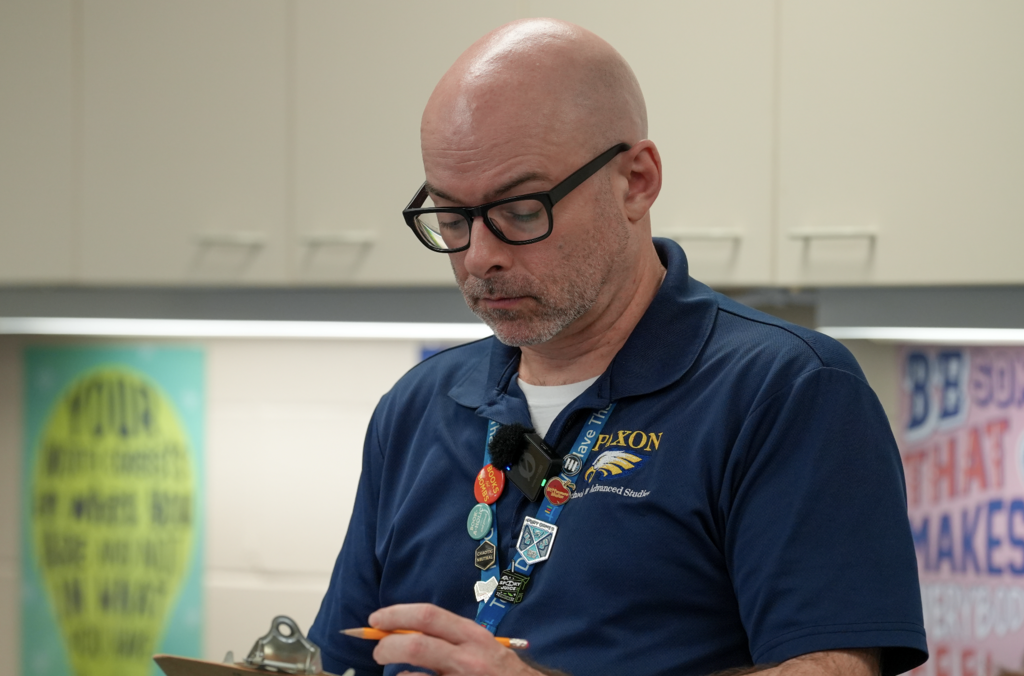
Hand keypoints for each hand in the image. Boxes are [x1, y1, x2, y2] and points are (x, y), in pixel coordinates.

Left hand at [368, 603, 545, 675]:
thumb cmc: (497, 669)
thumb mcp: (479, 646)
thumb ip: (448, 637)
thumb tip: (403, 631)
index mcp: (472, 635)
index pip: (429, 616)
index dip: (397, 615)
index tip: (375, 620)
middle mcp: (468, 657)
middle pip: (416, 645)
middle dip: (387, 646)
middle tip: (378, 651)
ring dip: (396, 674)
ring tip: (396, 673)